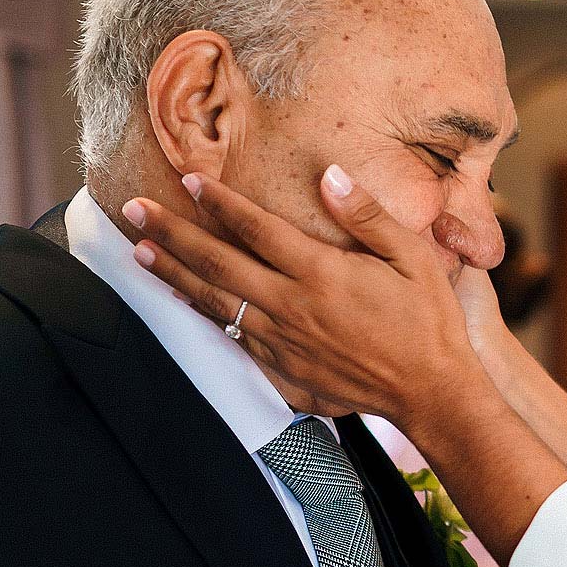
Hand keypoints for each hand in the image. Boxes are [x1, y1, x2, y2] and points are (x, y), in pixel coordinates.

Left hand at [125, 168, 491, 433]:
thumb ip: (368, 215)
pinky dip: (202, 315)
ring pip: (216, 300)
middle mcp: (294, 305)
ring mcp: (285, 340)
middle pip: (219, 263)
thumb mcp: (413, 257)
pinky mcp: (285, 367)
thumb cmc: (428, 322)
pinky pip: (233, 336)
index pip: (257, 228)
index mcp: (322, 273)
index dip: (220, 202)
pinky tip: (184, 300)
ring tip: (142, 250)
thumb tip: (330, 176)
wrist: (431, 390)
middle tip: (135, 210)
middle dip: (173, 233)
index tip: (189, 180)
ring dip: (175, 273)